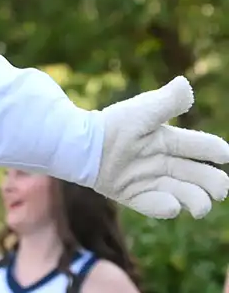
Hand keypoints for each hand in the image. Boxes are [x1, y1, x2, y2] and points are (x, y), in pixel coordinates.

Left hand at [92, 77, 228, 217]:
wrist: (78, 147)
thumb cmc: (111, 125)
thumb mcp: (140, 113)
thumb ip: (165, 102)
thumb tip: (186, 85)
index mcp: (168, 140)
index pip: (201, 146)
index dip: (216, 150)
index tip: (225, 155)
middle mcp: (163, 162)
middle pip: (199, 175)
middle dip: (215, 183)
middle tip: (219, 191)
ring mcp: (150, 180)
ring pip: (184, 194)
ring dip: (196, 201)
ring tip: (199, 207)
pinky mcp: (134, 196)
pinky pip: (156, 206)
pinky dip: (166, 207)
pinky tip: (171, 206)